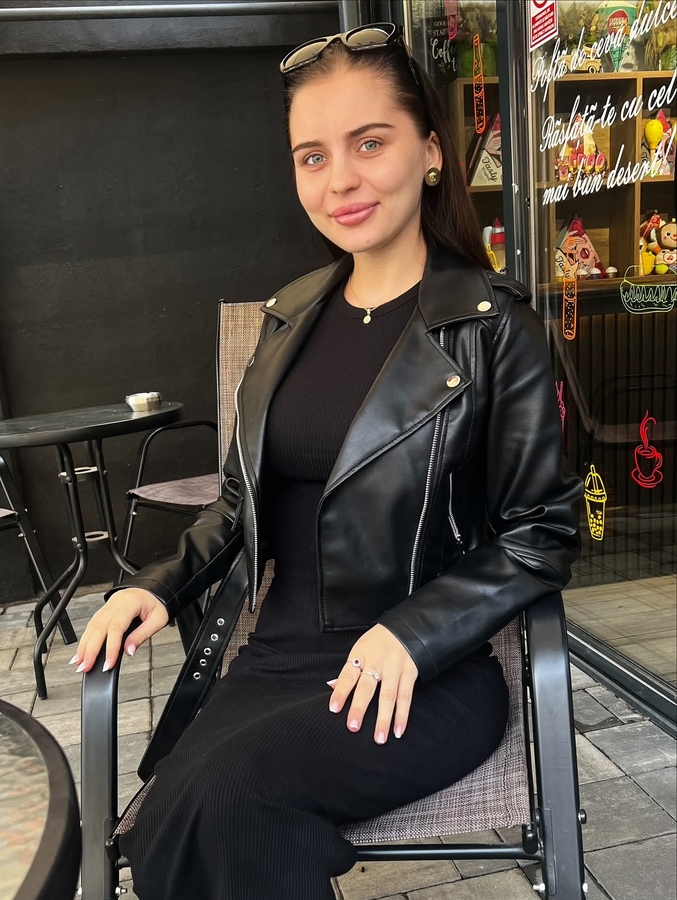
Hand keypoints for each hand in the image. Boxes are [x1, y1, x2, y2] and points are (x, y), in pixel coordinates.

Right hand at [68, 588, 168, 673]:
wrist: (150, 591)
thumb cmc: (155, 604)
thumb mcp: (158, 619)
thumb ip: (142, 635)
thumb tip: (129, 651)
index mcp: (130, 602)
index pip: (117, 627)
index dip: (111, 648)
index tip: (108, 664)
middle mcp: (116, 602)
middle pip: (99, 627)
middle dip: (91, 649)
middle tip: (86, 667)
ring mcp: (108, 605)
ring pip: (92, 626)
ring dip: (84, 645)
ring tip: (80, 662)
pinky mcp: (104, 611)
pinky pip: (92, 624)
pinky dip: (85, 639)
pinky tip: (81, 651)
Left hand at [327, 623, 417, 743]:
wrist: (407, 627)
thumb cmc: (378, 642)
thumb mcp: (361, 649)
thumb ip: (350, 670)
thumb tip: (333, 688)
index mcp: (361, 655)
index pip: (348, 675)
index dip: (340, 691)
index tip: (333, 708)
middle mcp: (378, 662)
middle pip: (367, 687)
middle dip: (360, 707)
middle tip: (353, 726)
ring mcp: (395, 669)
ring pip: (388, 696)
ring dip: (384, 719)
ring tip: (379, 738)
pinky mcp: (410, 673)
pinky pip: (406, 697)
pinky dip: (403, 715)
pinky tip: (398, 730)